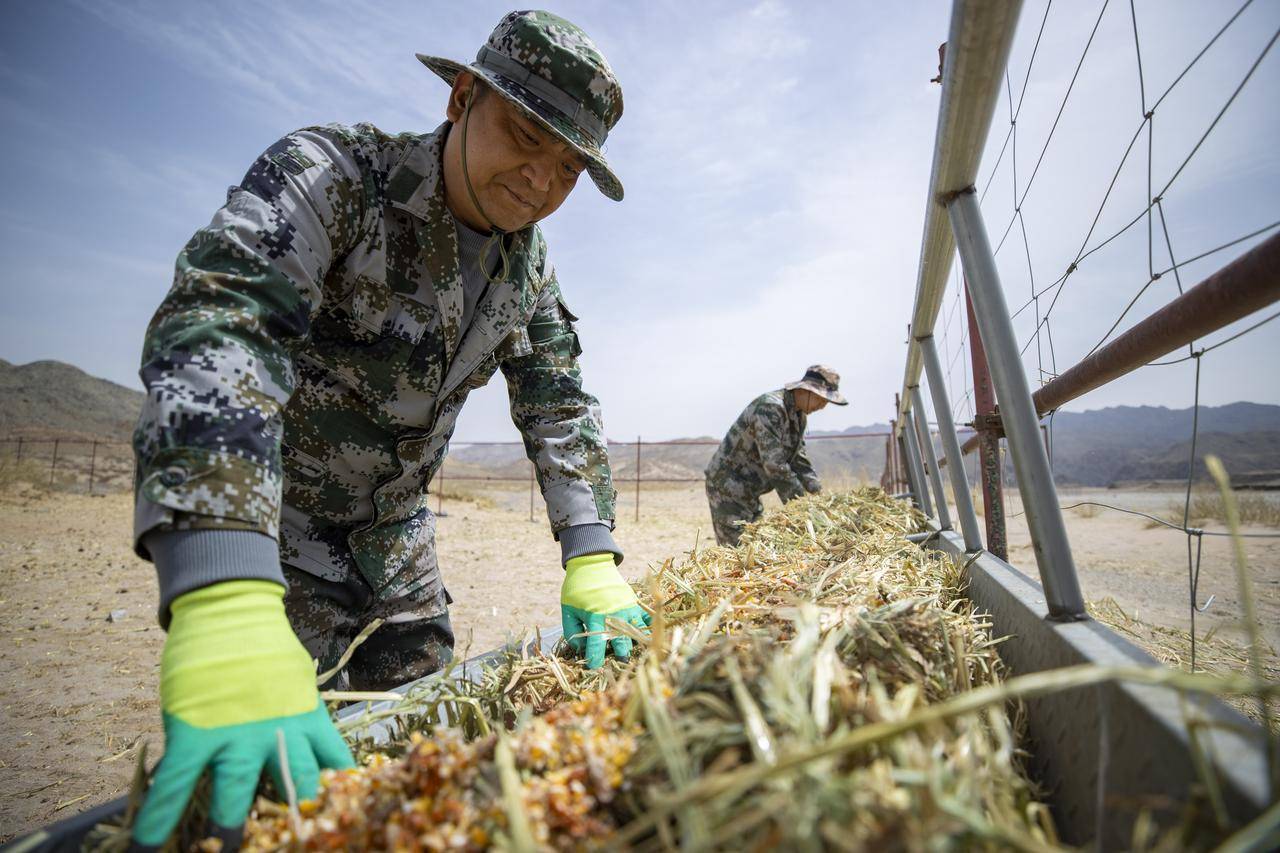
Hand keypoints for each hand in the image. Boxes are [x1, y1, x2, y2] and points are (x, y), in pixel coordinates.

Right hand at [132, 581, 352, 848]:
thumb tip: (310, 749)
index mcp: (308, 721)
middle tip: (292, 845)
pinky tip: (146, 845)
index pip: (332, 766)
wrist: (229, 610)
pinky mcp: (193, 732)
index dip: (336, 798)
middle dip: (291, 823)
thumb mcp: (294, 682)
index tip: (339, 823)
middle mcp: (277, 732)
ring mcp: (235, 734)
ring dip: (229, 830)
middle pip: (291, 788)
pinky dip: (158, 818)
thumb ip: (299, 718)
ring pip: (236, 794)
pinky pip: (176, 784)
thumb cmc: (263, 648)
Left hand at [560, 553, 650, 668]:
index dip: (595, 660)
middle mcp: (613, 614)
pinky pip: (645, 618)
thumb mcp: (567, 609)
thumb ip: (571, 631)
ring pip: (636, 633)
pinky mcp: (633, 602)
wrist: (592, 564)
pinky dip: (646, 627)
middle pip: (621, 643)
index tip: (594, 666)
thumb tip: (580, 649)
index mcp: (595, 617)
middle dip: (619, 656)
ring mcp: (626, 608)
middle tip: (617, 663)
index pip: (597, 646)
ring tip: (631, 653)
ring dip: (634, 645)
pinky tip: (644, 636)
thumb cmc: (577, 588)